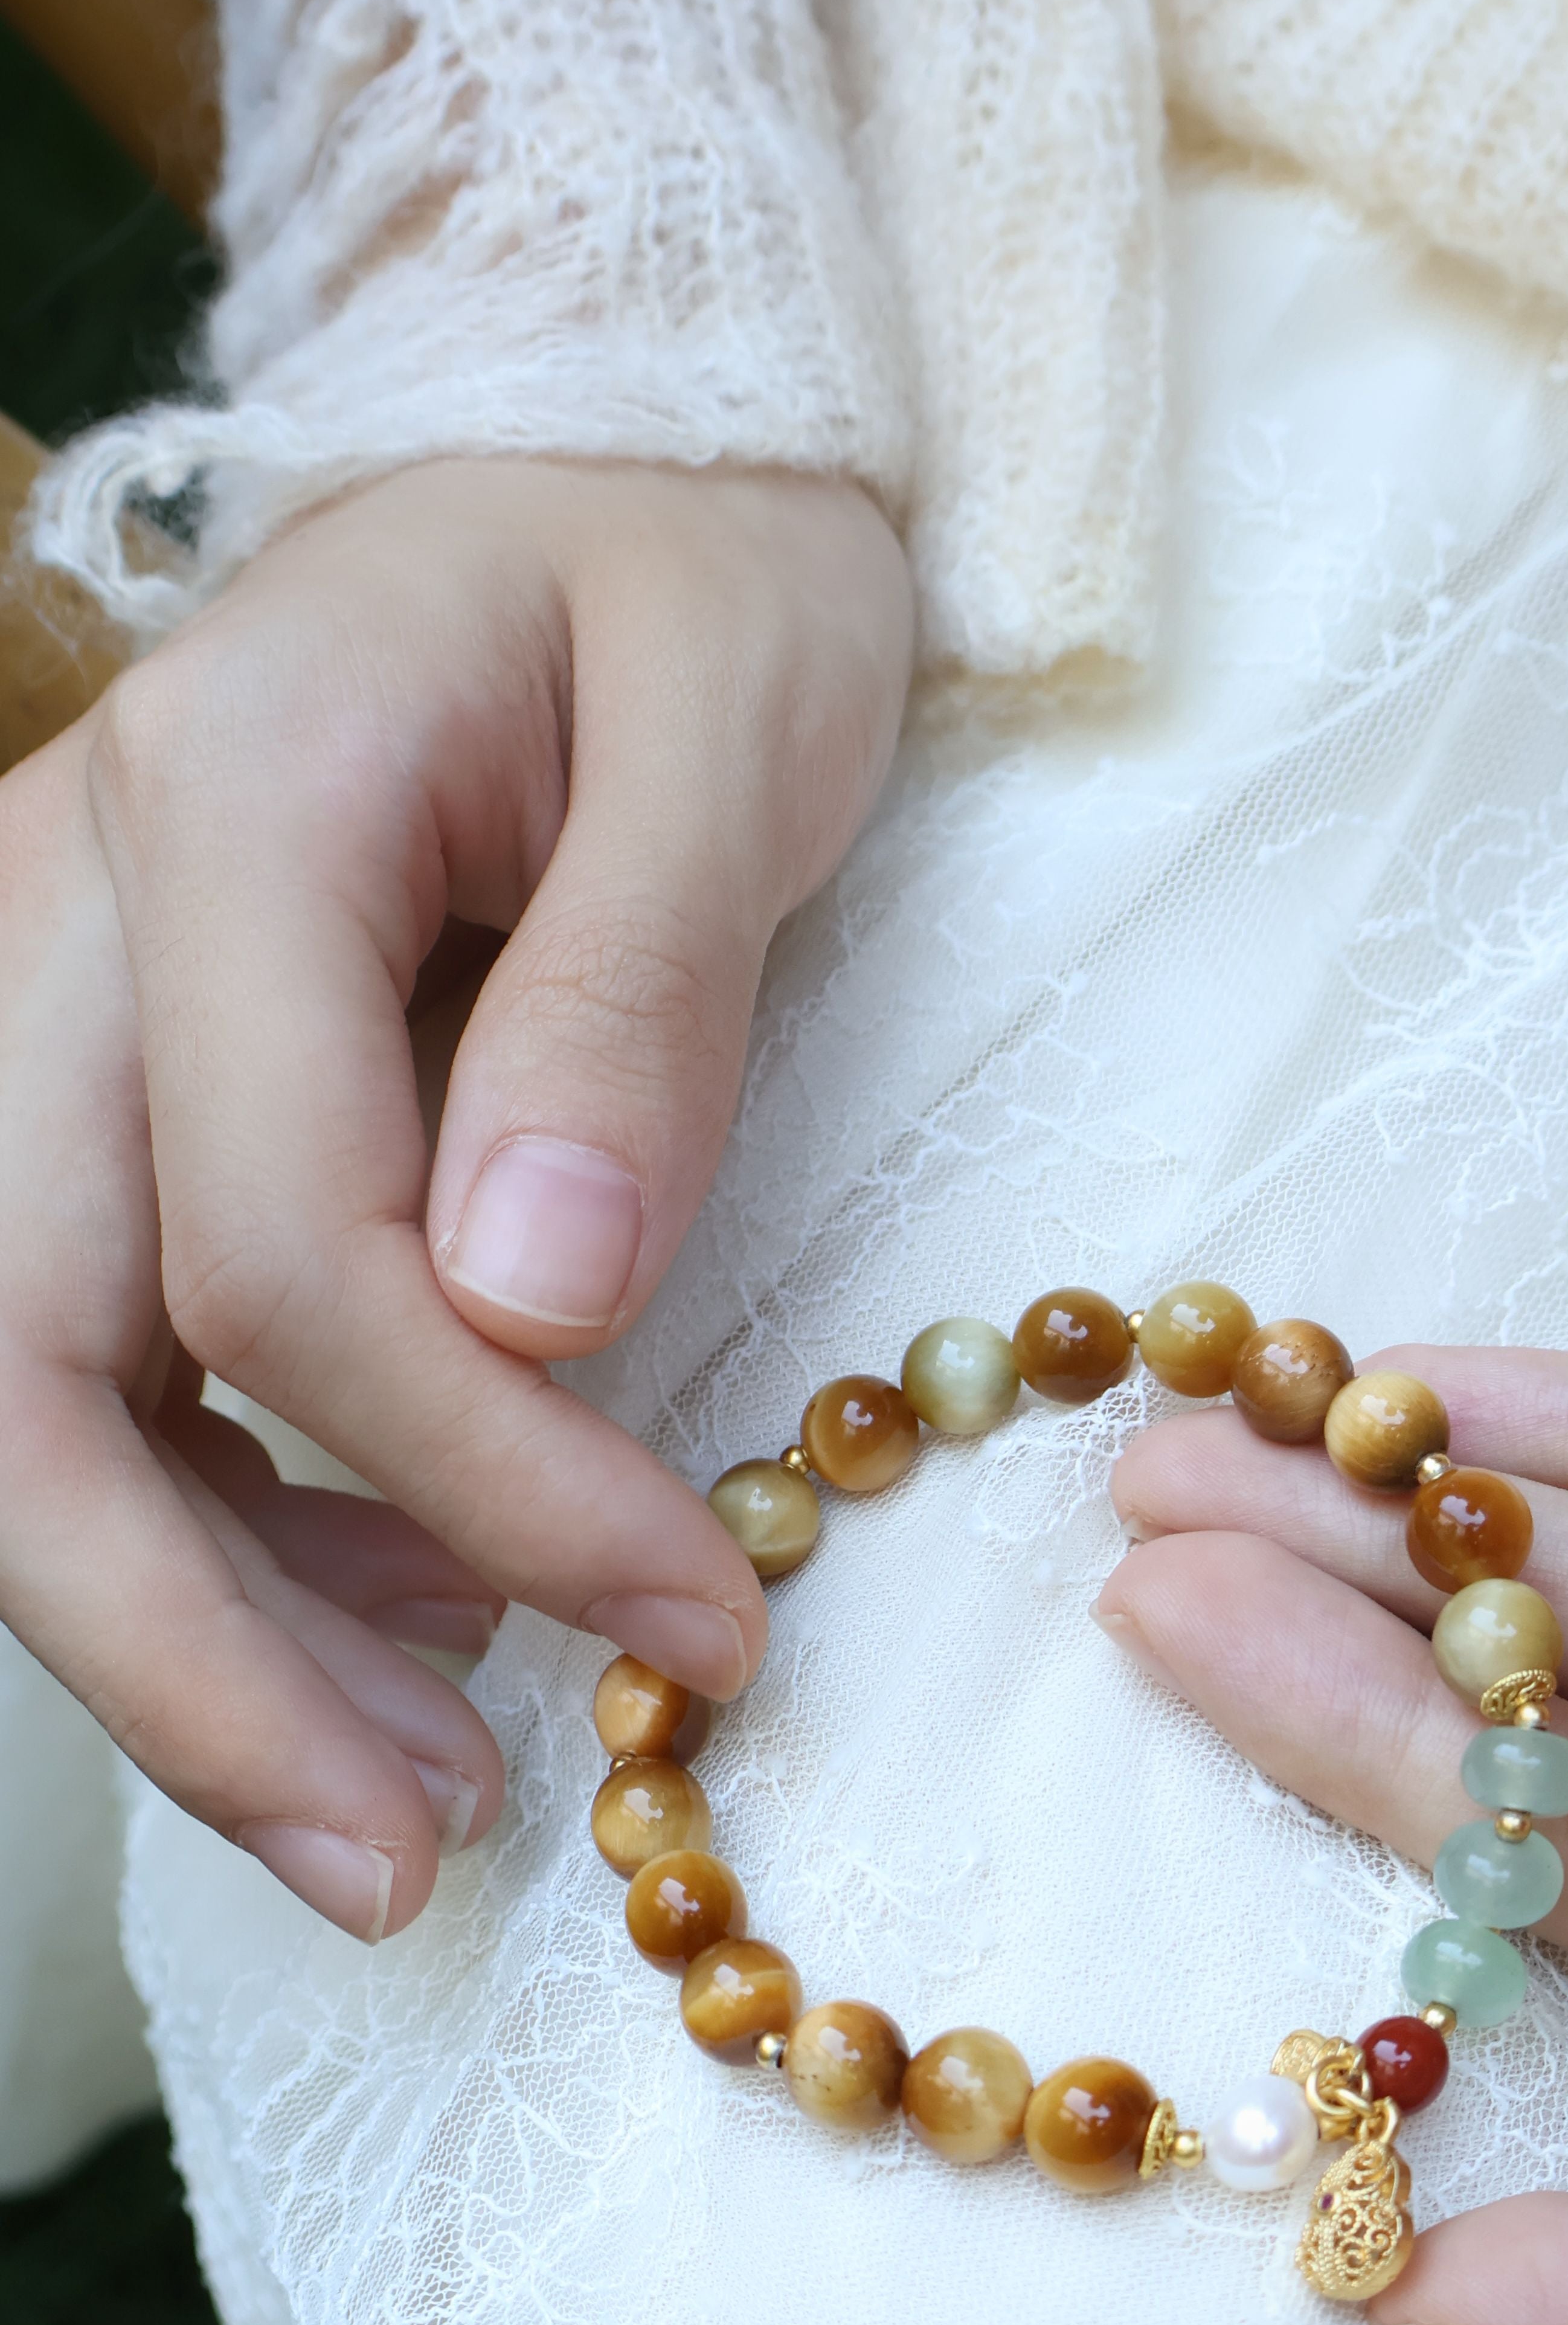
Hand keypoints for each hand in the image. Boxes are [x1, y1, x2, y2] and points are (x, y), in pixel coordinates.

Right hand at [0, 459, 910, 1939]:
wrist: (598, 457)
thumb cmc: (695, 573)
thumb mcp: (738, 722)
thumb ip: (630, 998)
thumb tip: (538, 1303)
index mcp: (232, 800)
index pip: (277, 1240)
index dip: (479, 1476)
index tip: (700, 1618)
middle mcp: (61, 908)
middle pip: (14, 1362)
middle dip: (195, 1660)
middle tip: (415, 1867)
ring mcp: (40, 1004)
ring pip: (3, 1395)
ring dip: (180, 1641)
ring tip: (416, 1814)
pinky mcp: (88, 1089)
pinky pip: (74, 1365)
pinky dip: (209, 1533)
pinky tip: (403, 1621)